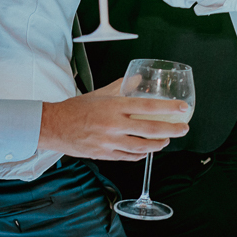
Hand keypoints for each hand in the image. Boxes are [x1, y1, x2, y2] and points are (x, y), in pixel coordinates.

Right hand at [38, 79, 189, 160]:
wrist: (54, 125)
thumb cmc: (76, 108)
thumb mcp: (101, 93)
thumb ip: (121, 86)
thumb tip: (138, 80)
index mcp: (114, 106)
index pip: (148, 106)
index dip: (168, 108)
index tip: (182, 109)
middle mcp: (114, 124)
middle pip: (150, 129)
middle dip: (171, 130)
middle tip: (183, 129)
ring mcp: (109, 141)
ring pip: (141, 147)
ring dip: (157, 145)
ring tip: (166, 141)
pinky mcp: (104, 154)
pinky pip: (127, 157)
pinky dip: (140, 155)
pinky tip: (146, 152)